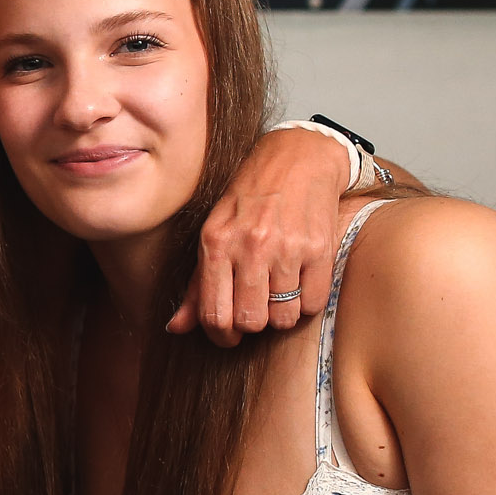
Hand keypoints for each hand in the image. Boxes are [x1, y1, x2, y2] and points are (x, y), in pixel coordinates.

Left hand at [169, 124, 351, 343]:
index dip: (222, 335)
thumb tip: (176, 327)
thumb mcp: (214, 232)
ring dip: (281, 313)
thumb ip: (197, 284)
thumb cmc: (250, 198)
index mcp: (216, 243)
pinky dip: (307, 302)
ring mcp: (287, 248)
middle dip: (253, 323)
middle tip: (257, 306)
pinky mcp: (319, 249)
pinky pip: (313, 304)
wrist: (298, 158)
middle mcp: (250, 246)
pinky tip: (300, 281)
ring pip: (283, 318)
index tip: (229, 335)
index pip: (214, 315)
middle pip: (250, 321)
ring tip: (279, 290)